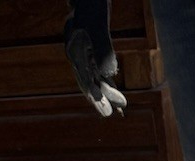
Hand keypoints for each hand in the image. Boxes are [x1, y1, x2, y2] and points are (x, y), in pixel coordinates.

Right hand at [65, 0, 126, 117]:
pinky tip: (114, 89)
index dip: (96, 97)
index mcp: (75, 53)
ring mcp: (84, 52)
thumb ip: (103, 49)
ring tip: (119, 106)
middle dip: (101, 99)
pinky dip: (106, 80)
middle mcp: (78, 55)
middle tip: (112, 115)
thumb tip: (110, 74)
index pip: (86, 81)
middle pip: (89, 83)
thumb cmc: (92, 5)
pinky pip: (98, 69)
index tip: (106, 111)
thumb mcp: (97, 26)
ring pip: (95, 77)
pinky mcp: (91, 49)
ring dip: (106, 92)